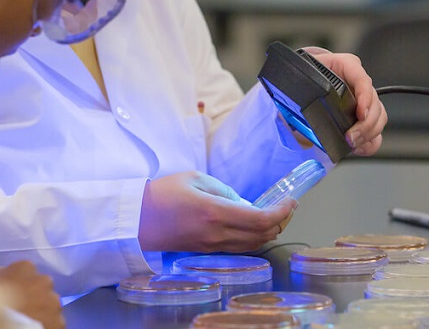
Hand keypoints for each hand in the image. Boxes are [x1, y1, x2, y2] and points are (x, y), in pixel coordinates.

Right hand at [0, 261, 63, 328]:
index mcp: (24, 268)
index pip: (19, 275)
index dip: (7, 289)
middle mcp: (43, 282)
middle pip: (33, 291)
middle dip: (24, 301)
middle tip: (8, 315)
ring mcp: (54, 304)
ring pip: (45, 308)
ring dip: (35, 314)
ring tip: (17, 323)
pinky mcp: (60, 324)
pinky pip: (52, 324)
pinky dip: (43, 327)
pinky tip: (28, 328)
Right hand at [138, 171, 296, 252]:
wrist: (137, 219)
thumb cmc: (162, 194)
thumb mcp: (195, 178)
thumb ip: (224, 189)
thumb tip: (243, 202)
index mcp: (215, 212)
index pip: (261, 220)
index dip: (282, 212)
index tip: (291, 201)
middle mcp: (217, 234)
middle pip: (263, 236)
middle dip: (281, 222)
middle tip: (287, 207)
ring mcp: (212, 245)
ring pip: (254, 245)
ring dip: (270, 232)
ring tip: (275, 216)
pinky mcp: (207, 250)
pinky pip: (240, 248)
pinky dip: (254, 238)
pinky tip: (254, 226)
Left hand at [303, 47, 386, 155]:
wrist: (299, 85)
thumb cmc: (300, 78)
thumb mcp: (298, 77)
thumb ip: (295, 88)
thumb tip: (285, 111)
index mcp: (343, 66)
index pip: (361, 78)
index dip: (365, 96)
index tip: (360, 113)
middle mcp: (356, 83)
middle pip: (374, 102)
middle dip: (366, 123)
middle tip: (351, 137)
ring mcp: (361, 101)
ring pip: (378, 117)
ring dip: (368, 133)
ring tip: (351, 143)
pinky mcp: (361, 117)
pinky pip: (375, 131)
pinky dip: (369, 141)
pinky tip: (357, 147)